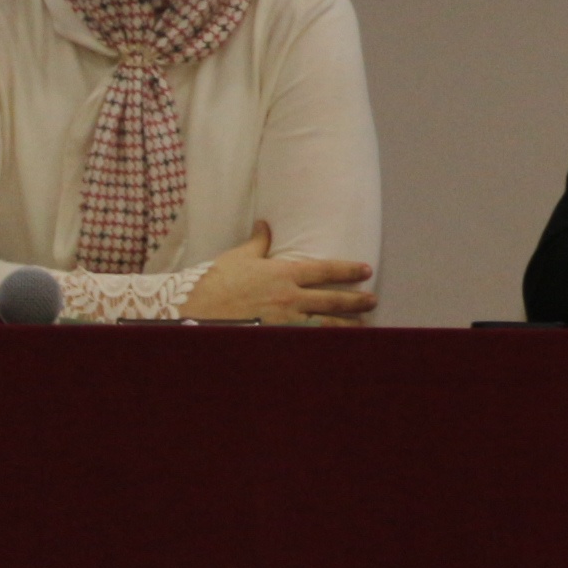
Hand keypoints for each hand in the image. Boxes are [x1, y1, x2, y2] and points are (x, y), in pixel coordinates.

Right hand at [183, 221, 376, 323]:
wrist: (193, 310)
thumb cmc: (216, 282)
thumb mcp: (239, 257)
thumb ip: (258, 242)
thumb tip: (265, 224)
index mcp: (284, 274)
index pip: (325, 270)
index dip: (349, 270)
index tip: (367, 270)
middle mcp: (290, 298)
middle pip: (333, 300)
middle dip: (357, 301)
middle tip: (373, 301)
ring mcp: (285, 321)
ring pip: (325, 324)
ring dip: (347, 325)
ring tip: (364, 325)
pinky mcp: (276, 338)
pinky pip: (307, 341)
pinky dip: (324, 342)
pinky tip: (336, 343)